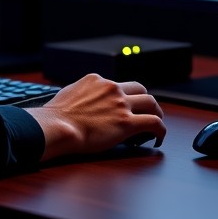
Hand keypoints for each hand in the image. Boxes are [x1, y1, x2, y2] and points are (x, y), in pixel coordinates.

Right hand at [26, 74, 165, 160]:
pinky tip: (158, 138)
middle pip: (140, 88)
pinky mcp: (127, 122)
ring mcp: (121, 104)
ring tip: (155, 125)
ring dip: (156, 113)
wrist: (57, 127)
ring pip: (151, 102)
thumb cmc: (57, 116)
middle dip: (144, 100)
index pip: (118, 85)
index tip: (125, 107)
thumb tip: (81, 100)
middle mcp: (111, 88)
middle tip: (146, 112)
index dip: (124, 97)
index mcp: (97, 80)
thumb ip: (80, 93)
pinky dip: (160, 130)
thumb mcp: (68, 94)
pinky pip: (154, 123)